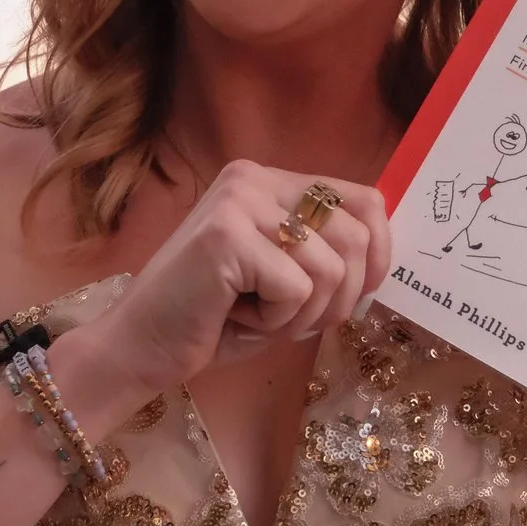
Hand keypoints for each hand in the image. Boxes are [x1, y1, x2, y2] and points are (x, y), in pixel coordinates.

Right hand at [77, 161, 391, 396]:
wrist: (141, 347)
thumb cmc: (214, 320)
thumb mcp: (284, 278)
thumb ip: (326, 256)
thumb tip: (385, 259)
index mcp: (269, 180)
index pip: (364, 200)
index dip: (379, 253)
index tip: (361, 293)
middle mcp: (253, 178)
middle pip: (357, 235)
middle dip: (340, 297)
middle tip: (292, 318)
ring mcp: (238, 202)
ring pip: (331, 269)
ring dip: (303, 314)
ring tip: (256, 316)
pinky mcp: (226, 236)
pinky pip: (297, 289)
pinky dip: (276, 322)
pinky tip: (234, 318)